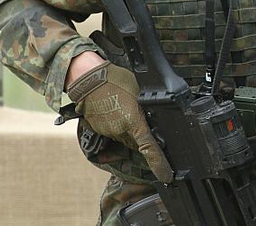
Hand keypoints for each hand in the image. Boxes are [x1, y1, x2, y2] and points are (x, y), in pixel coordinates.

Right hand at [67, 60, 172, 182]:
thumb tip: (156, 116)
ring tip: (127, 109)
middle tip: (145, 122)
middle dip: (144, 139)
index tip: (166, 176)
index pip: (150, 149)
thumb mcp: (140, 91)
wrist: (89, 79)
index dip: (159, 165)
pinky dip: (118, 126)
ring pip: (125, 138)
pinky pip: (113, 133)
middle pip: (138, 143)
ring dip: (130, 131)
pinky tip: (117, 110)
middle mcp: (121, 131)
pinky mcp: (99, 129)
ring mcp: (109, 131)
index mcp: (134, 122)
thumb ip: (148, 107)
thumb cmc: (117, 80)